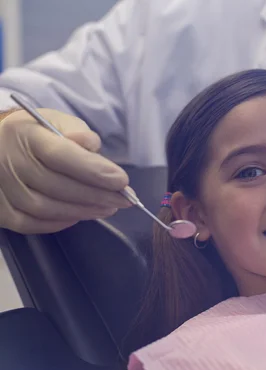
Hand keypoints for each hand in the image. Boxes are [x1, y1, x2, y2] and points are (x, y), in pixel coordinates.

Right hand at [0, 108, 131, 233]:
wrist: (0, 147)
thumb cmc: (37, 134)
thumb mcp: (56, 121)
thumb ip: (77, 131)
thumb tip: (91, 144)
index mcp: (26, 135)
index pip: (60, 155)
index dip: (93, 170)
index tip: (121, 181)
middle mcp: (9, 163)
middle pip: (57, 186)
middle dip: (97, 195)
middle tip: (124, 199)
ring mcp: (2, 189)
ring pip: (46, 208)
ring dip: (83, 211)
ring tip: (108, 208)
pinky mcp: (0, 211)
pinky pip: (31, 224)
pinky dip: (59, 223)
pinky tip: (80, 215)